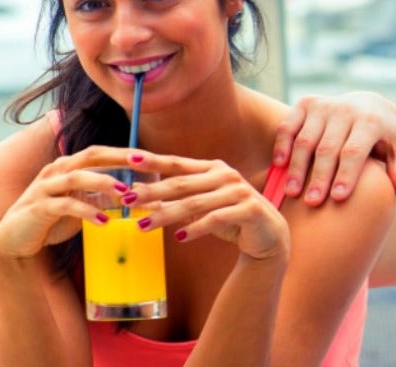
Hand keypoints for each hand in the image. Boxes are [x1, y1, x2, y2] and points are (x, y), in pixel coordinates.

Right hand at [0, 146, 134, 259]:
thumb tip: (147, 201)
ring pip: (77, 177)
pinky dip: (86, 211)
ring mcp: (46, 187)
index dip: (125, 152)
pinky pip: (65, 205)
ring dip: (103, 182)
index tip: (152, 157)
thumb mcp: (85, 205)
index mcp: (69, 166)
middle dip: (119, 158)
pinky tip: (104, 221)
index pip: (101, 152)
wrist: (15, 239)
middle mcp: (57, 170)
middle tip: (144, 163)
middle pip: (91, 155)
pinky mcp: (38, 207)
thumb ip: (109, 199)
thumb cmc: (54, 219)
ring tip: (124, 193)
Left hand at [122, 151, 289, 260]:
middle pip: (182, 183)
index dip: (154, 161)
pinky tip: (179, 237)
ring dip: (167, 215)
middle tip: (127, 200)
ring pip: (195, 203)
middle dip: (152, 192)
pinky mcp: (249, 210)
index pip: (178, 163)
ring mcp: (239, 191)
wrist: (269, 236)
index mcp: (213, 169)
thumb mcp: (202, 208)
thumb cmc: (231, 219)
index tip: (130, 158)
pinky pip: (216, 219)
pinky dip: (196, 228)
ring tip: (143, 225)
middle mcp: (226, 175)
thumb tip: (141, 198)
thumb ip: (176, 201)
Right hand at [272, 91, 395, 206]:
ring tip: (292, 192)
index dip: (347, 174)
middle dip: (319, 176)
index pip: (356, 150)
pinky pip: (289, 125)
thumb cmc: (385, 137)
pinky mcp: (306, 103)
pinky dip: (282, 145)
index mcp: (372, 120)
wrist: (369, 103)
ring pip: (306, 138)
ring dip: (298, 166)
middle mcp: (346, 109)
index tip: (338, 198)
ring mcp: (324, 105)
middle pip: (328, 147)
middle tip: (312, 202)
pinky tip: (279, 167)